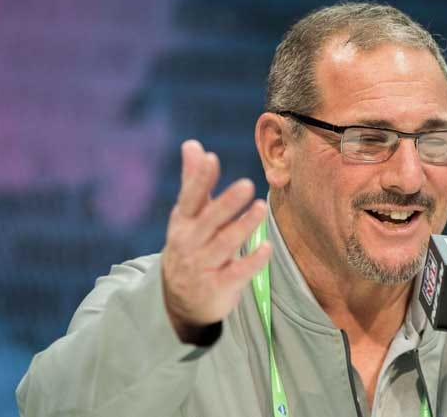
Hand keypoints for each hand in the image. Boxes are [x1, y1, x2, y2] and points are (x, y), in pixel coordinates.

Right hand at [162, 140, 270, 342]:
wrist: (179, 301)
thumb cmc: (189, 247)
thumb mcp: (187, 216)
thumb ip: (193, 181)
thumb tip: (192, 144)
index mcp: (183, 222)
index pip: (190, 198)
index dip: (199, 179)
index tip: (211, 158)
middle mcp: (189, 243)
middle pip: (209, 220)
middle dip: (226, 203)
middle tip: (247, 184)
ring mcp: (202, 266)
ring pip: (224, 245)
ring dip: (243, 226)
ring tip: (262, 208)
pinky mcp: (218, 287)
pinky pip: (237, 273)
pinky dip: (252, 261)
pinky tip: (267, 247)